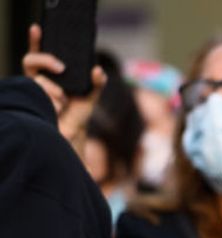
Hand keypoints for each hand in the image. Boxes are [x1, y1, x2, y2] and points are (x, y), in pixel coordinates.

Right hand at [22, 24, 106, 150]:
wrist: (73, 133)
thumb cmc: (79, 111)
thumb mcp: (92, 95)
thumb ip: (97, 81)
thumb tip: (97, 69)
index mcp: (51, 72)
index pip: (39, 52)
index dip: (35, 39)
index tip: (37, 28)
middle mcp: (38, 78)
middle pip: (31, 60)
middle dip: (46, 60)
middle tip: (62, 68)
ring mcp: (33, 89)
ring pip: (38, 80)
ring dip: (54, 91)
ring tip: (63, 101)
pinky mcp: (31, 101)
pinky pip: (39, 95)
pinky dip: (53, 102)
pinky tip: (58, 109)